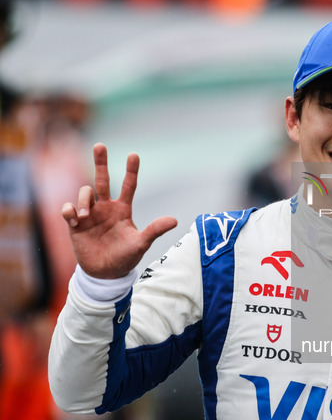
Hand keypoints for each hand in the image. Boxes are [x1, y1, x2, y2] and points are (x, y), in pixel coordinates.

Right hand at [61, 143, 177, 278]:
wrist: (106, 274)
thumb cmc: (126, 258)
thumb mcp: (141, 244)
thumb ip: (154, 230)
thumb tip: (174, 220)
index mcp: (123, 210)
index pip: (129, 186)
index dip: (131, 171)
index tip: (134, 154)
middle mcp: (106, 208)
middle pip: (102, 179)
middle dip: (101, 162)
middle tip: (100, 145)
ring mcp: (90, 215)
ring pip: (84, 193)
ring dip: (83, 200)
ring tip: (83, 217)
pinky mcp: (75, 224)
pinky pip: (67, 209)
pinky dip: (69, 210)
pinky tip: (73, 219)